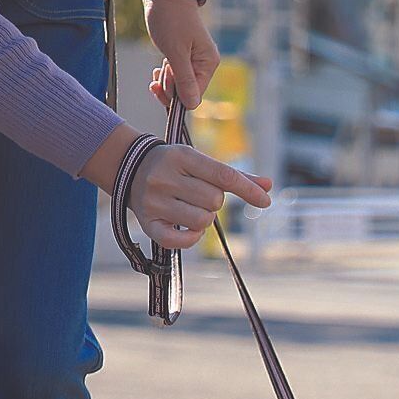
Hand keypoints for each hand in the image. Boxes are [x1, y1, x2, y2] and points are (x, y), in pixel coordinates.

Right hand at [127, 142, 273, 249]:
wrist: (130, 169)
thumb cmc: (176, 167)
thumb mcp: (201, 163)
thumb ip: (235, 175)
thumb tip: (268, 185)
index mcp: (181, 156)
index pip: (224, 176)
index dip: (248, 190)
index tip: (265, 201)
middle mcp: (164, 177)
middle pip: (214, 201)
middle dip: (214, 201)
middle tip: (199, 194)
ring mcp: (154, 201)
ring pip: (202, 221)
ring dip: (204, 219)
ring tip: (190, 208)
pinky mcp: (148, 223)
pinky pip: (181, 241)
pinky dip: (192, 238)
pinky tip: (187, 228)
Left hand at [144, 0, 217, 108]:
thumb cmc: (171, 19)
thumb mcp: (176, 52)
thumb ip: (184, 80)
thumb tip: (192, 105)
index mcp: (208, 64)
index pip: (195, 94)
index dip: (177, 96)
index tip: (160, 88)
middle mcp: (204, 64)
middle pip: (188, 91)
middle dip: (170, 88)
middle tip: (158, 75)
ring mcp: (194, 61)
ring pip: (180, 84)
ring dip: (166, 82)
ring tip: (157, 71)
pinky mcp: (183, 56)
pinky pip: (176, 75)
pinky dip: (165, 76)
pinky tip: (158, 70)